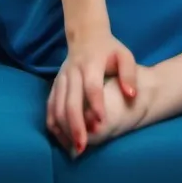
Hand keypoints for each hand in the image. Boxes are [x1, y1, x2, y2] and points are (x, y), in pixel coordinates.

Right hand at [47, 27, 136, 155]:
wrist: (86, 34)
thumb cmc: (109, 49)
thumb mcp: (124, 55)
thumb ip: (129, 74)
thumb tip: (131, 95)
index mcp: (91, 64)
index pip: (91, 86)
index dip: (95, 104)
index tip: (100, 123)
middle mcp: (73, 71)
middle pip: (70, 101)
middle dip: (75, 125)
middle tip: (82, 147)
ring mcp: (61, 78)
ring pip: (56, 105)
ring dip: (63, 128)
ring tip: (73, 148)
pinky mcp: (55, 83)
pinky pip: (50, 105)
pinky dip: (53, 122)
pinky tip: (60, 138)